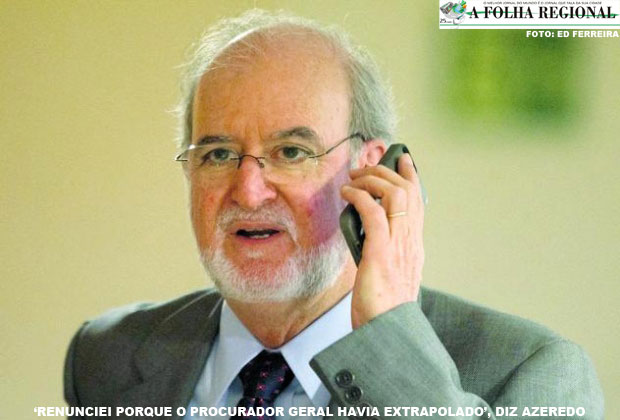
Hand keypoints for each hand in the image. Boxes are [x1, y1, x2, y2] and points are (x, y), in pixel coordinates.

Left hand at [340, 153, 423, 328]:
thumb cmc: (382, 310)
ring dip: (372, 179)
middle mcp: (411, 243)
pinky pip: (373, 212)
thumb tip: (367, 239)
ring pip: (395, 194)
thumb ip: (384, 255)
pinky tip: (347, 194)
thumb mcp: (388, 276)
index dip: (412, 176)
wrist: (387, 334)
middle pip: (408, 191)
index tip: (403, 158)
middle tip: (365, 166)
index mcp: (414, 248)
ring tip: (353, 178)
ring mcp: (398, 246)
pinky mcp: (381, 253)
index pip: (419, 203)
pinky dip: (359, 196)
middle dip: (387, 170)